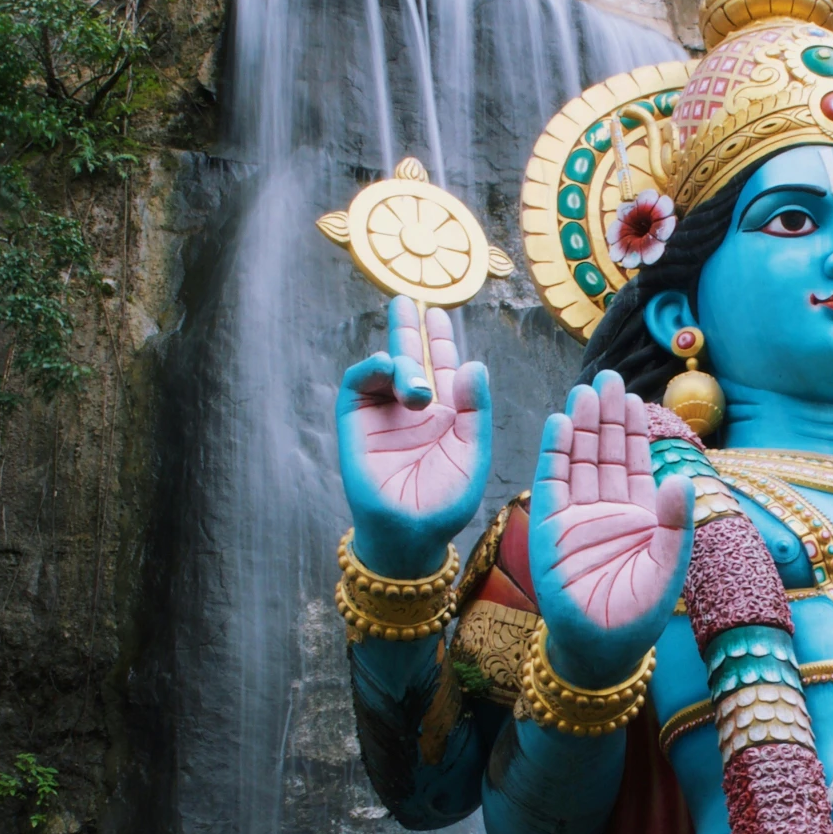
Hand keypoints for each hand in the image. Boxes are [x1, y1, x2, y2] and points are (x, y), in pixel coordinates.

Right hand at [336, 296, 490, 574]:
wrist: (411, 533)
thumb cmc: (446, 501)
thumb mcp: (473, 453)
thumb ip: (476, 409)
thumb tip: (474, 363)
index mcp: (446, 413)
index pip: (443, 366)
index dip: (440, 340)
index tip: (438, 313)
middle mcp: (413, 408)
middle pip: (410, 357)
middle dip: (408, 328)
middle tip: (408, 300)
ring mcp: (384, 414)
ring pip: (387, 368)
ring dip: (401, 362)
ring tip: (416, 385)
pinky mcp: (356, 423)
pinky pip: (358, 384)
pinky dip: (371, 369)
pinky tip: (388, 368)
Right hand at [530, 371, 693, 684]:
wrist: (599, 648)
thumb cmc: (638, 615)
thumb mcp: (667, 568)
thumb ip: (676, 525)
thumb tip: (681, 478)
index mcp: (640, 515)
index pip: (635, 461)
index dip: (634, 429)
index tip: (636, 395)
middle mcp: (607, 509)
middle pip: (605, 451)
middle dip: (607, 415)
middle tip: (609, 377)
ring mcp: (576, 516)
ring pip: (579, 459)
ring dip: (582, 425)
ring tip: (586, 391)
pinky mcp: (550, 527)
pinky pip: (552, 482)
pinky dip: (555, 452)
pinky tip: (560, 423)